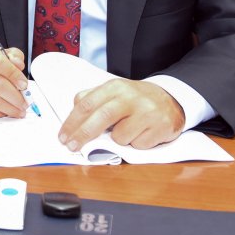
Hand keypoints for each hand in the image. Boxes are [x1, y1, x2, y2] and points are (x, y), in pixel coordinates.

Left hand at [57, 79, 184, 151]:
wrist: (171, 100)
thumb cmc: (135, 100)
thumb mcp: (114, 92)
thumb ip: (92, 99)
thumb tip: (72, 114)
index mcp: (115, 87)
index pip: (87, 103)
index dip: (72, 122)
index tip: (63, 136)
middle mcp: (131, 97)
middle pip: (101, 118)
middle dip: (83, 135)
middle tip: (72, 147)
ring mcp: (147, 112)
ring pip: (120, 137)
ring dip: (119, 140)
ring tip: (128, 130)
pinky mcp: (160, 126)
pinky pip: (138, 145)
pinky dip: (136, 143)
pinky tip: (143, 133)